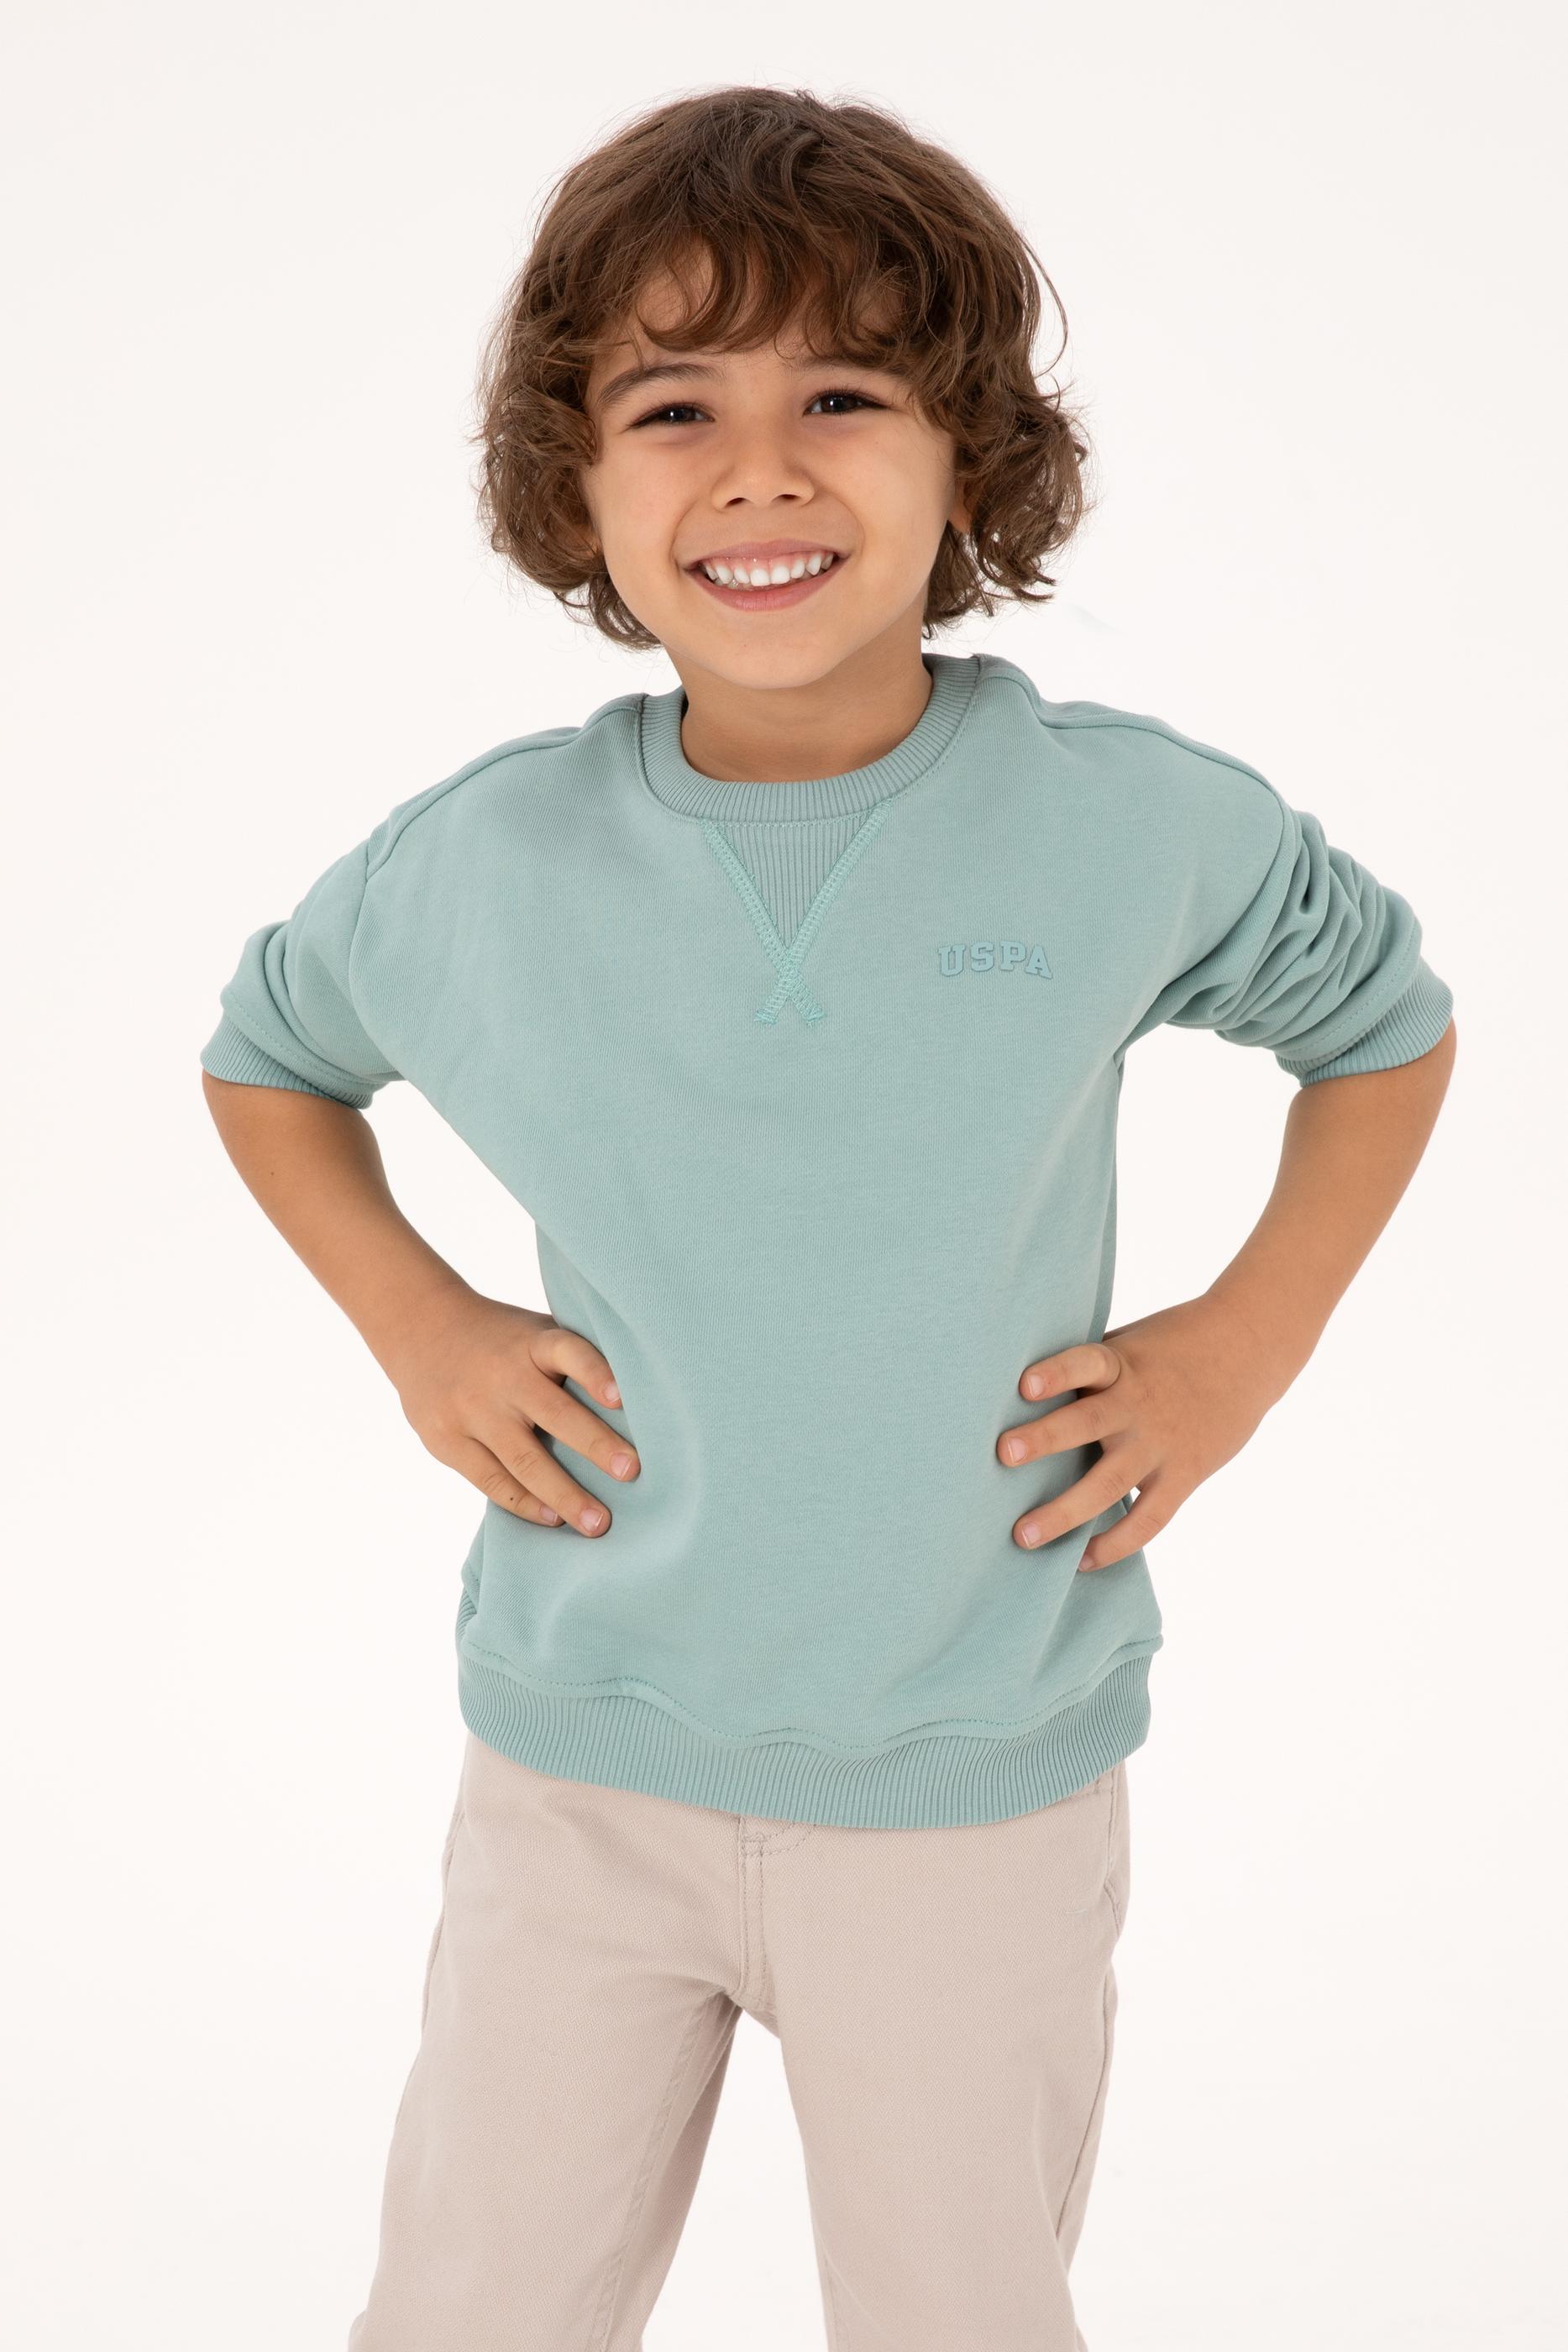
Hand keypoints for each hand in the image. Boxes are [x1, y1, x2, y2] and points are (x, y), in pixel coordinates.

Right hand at [388, 1292, 637, 1534]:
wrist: (419, 1329)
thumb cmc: (503, 1340)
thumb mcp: (535, 1331)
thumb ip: (573, 1359)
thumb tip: (642, 1398)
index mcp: (532, 1343)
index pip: (569, 1352)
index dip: (595, 1372)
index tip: (623, 1397)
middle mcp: (503, 1376)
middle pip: (554, 1414)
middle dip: (595, 1444)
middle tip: (632, 1473)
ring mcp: (472, 1410)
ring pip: (523, 1459)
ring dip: (564, 1494)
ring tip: (598, 1523)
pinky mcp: (447, 1440)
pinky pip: (491, 1479)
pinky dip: (524, 1502)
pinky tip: (554, 1519)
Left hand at [995, 1293, 1289, 1569]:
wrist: (1248, 1349)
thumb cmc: (1172, 1344)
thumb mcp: (1130, 1342)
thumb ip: (1088, 1367)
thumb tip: (1021, 1391)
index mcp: (1120, 1364)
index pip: (1086, 1363)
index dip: (1057, 1373)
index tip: (1024, 1386)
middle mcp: (1138, 1404)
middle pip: (1088, 1424)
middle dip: (1045, 1439)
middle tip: (1004, 1454)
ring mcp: (1161, 1444)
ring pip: (1110, 1483)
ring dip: (1065, 1511)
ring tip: (1023, 1534)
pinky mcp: (1184, 1475)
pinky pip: (1148, 1519)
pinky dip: (1115, 1544)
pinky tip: (1081, 1561)